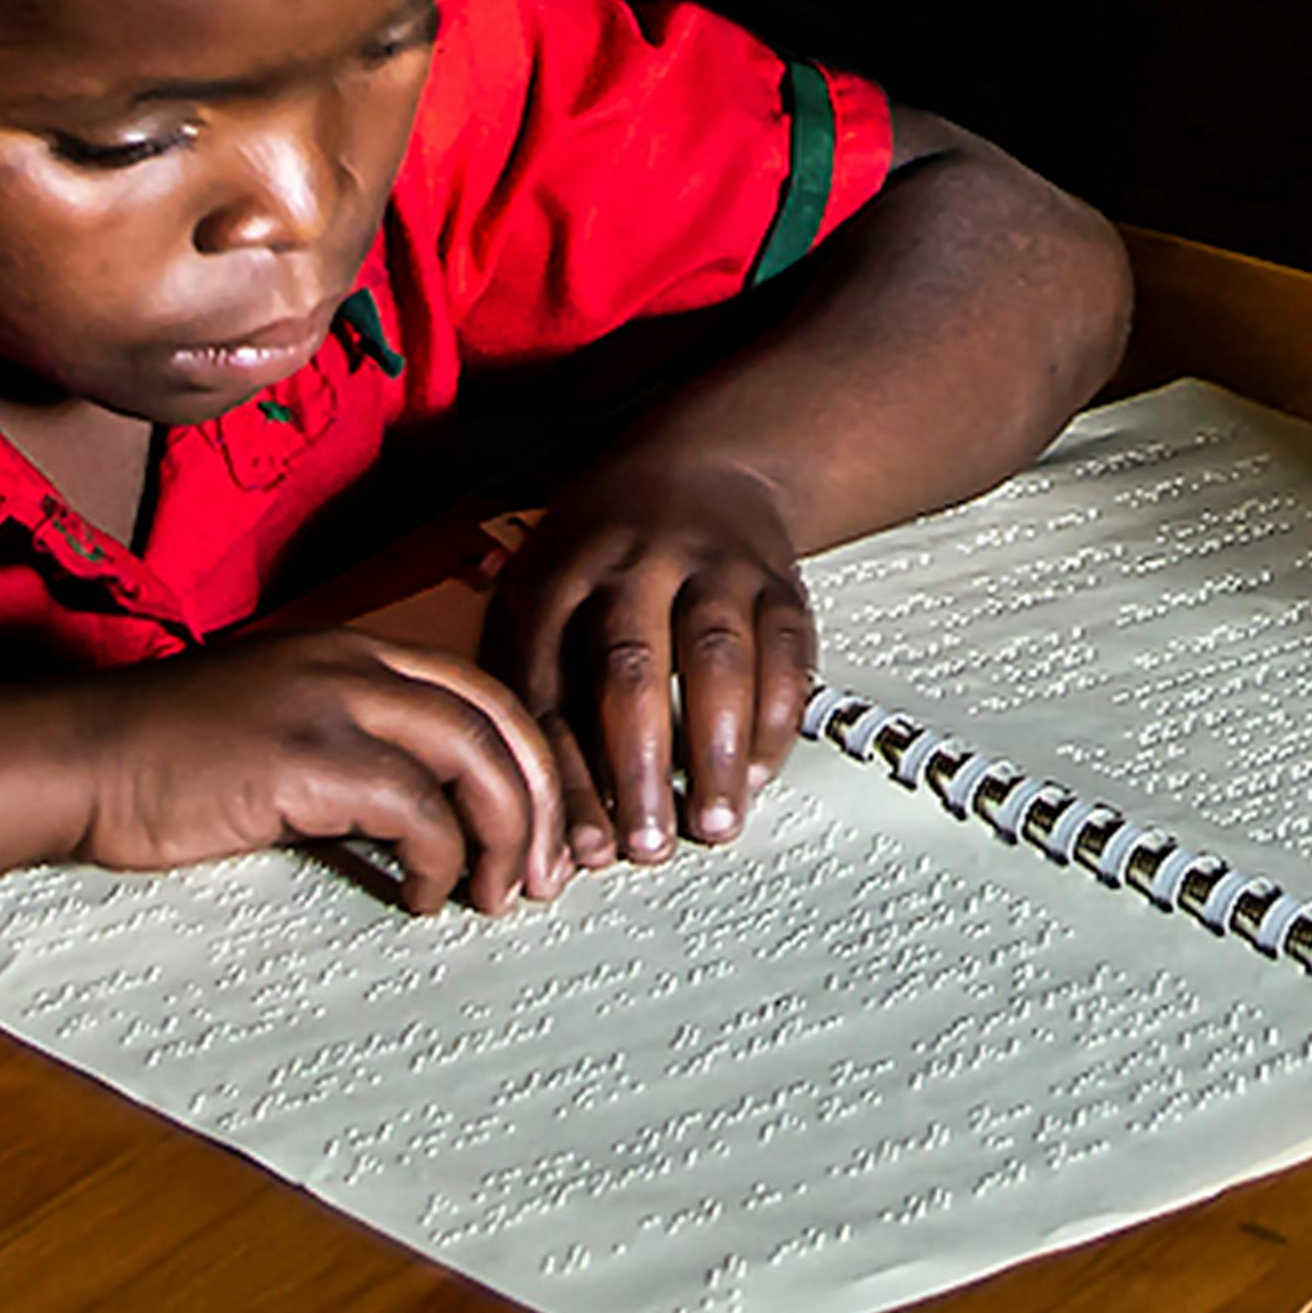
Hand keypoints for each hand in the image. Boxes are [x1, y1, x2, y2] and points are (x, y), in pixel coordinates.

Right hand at [81, 627, 581, 913]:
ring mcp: (332, 703)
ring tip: (498, 896)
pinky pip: (416, 810)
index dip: (528, 762)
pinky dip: (440, 860)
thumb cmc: (167, 758)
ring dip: (504, 836)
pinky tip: (422, 897)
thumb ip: (354, 748)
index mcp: (357, 649)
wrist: (79, 758)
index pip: (484, 691)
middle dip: (540, 802)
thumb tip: (425, 818)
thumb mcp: (280, 726)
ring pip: (474, 758)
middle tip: (548, 877)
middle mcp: (358, 661)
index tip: (543, 829)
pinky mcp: (307, 759)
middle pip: (497, 719)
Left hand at [490, 450, 820, 853]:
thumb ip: (526, 691)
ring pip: (716, 657)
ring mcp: (712, 565)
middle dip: (639, 764)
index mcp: (560, 574)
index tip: (578, 847)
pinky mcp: (775, 581)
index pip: (550, 683)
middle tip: (648, 842)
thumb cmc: (604, 556)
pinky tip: (759, 772)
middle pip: (631, 666)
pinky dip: (775, 719)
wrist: (705, 464)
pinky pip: (784, 652)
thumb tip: (526, 819)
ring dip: (716, 749)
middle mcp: (635, 562)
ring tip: (713, 821)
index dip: (564, 771)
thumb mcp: (537, 594)